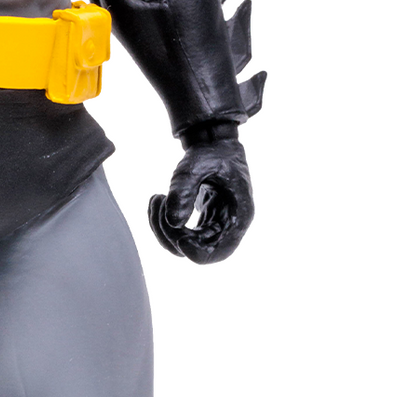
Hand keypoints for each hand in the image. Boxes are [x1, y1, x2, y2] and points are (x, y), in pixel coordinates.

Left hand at [147, 125, 253, 264]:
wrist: (214, 142)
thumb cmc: (211, 151)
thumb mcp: (196, 164)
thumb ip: (183, 190)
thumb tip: (173, 221)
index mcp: (238, 215)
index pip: (220, 251)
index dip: (197, 253)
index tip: (178, 239)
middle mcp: (229, 225)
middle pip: (198, 250)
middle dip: (172, 233)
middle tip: (160, 203)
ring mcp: (215, 225)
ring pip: (185, 244)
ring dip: (163, 227)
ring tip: (156, 198)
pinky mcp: (203, 221)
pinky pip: (181, 233)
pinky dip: (163, 222)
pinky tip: (157, 199)